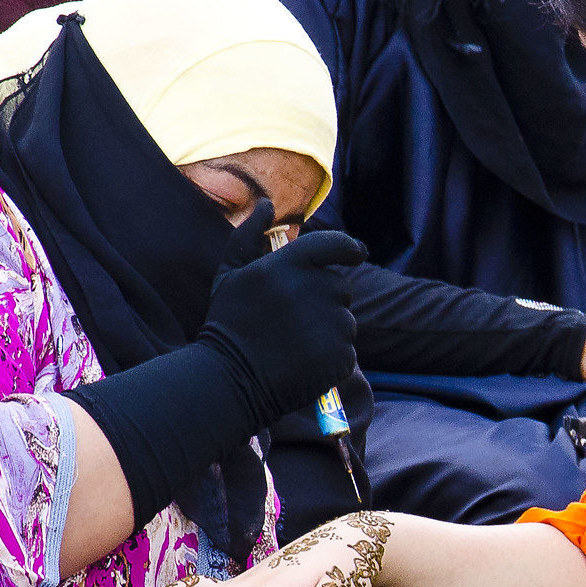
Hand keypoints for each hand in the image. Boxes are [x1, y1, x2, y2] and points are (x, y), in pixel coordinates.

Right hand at [198, 206, 366, 419]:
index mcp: (291, 264)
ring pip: (345, 319)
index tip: (357, 252)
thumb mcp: (229, 275)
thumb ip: (249, 236)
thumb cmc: (229, 324)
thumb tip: (268, 205)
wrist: (231, 381)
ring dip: (328, 327)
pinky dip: (331, 355)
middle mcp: (317, 289)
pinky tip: (304, 362)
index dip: (349, 247)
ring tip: (294, 343)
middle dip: (324, 298)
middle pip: (340, 286)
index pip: (335, 244)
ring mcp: (332, 323)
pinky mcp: (342, 354)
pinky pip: (346, 348)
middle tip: (293, 319)